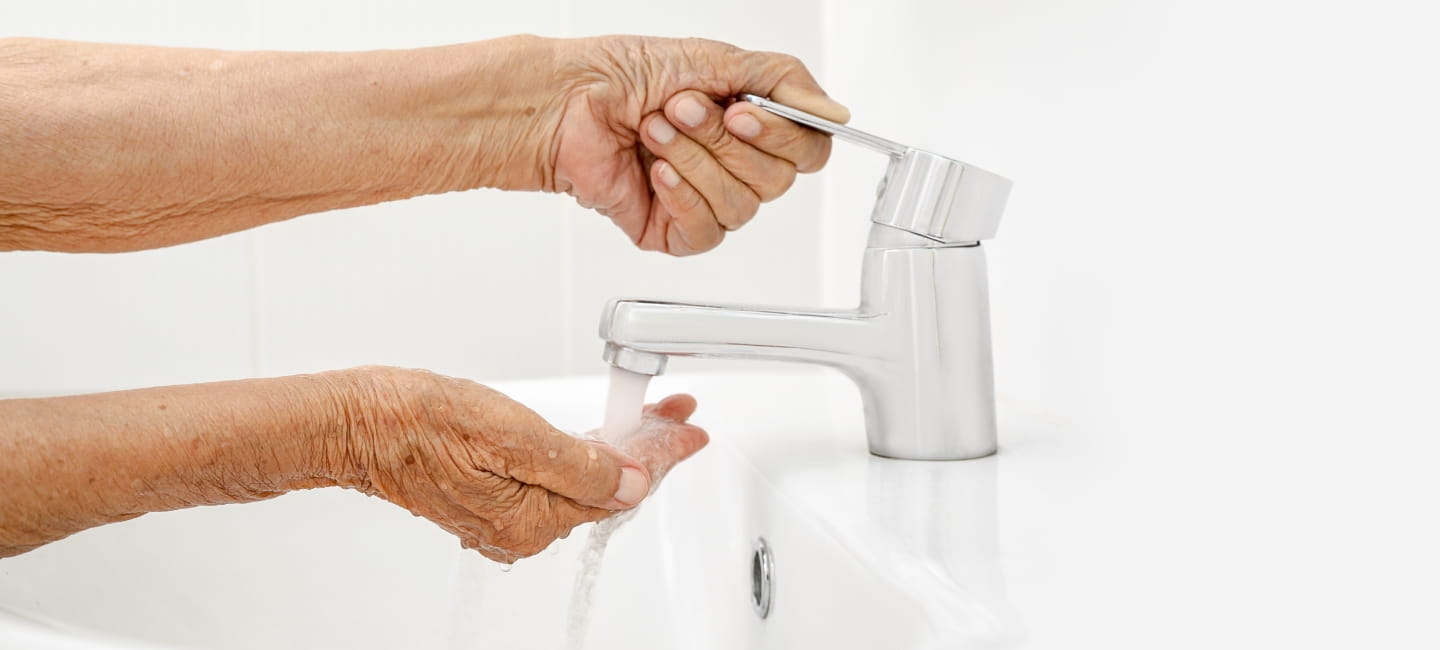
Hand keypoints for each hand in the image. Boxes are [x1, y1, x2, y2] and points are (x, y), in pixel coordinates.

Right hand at [332, 367, 706, 562]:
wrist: (357, 424)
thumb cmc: (419, 422)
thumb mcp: (512, 434)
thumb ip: (580, 465)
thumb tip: (631, 483)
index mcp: (532, 519)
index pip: (620, 489)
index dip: (661, 454)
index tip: (690, 430)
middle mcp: (522, 529)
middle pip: (607, 489)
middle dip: (647, 450)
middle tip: (676, 415)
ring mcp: (505, 515)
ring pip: (583, 484)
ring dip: (619, 450)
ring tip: (649, 419)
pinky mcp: (490, 497)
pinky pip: (555, 481)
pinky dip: (584, 456)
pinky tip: (598, 439)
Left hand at [542, 36, 848, 254]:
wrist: (566, 102)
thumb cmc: (624, 74)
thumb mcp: (717, 58)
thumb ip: (784, 82)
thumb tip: (835, 115)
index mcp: (752, 124)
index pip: (807, 151)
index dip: (782, 135)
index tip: (742, 113)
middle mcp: (735, 164)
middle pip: (777, 180)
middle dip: (723, 142)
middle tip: (681, 109)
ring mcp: (707, 200)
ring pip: (741, 205)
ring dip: (695, 162)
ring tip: (654, 132)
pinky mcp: (676, 232)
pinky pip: (707, 230)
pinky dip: (682, 195)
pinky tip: (655, 172)